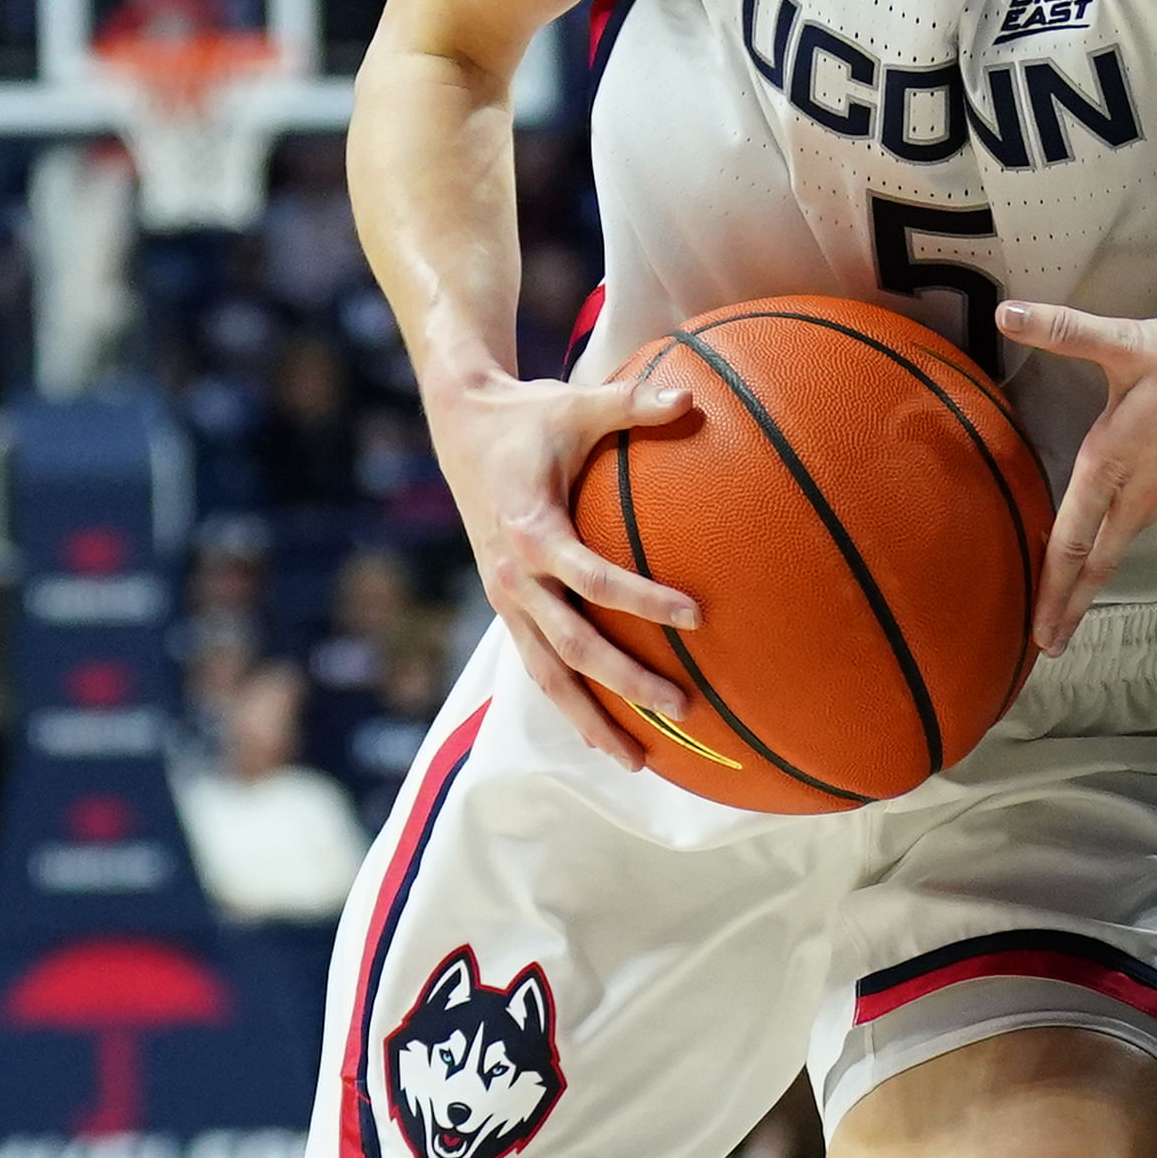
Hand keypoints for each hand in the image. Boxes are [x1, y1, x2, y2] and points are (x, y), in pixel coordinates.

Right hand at [423, 366, 706, 769]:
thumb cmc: (529, 415)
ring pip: (547, 673)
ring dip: (591, 716)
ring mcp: (507, 598)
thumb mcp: (577, 403)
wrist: (461, 427)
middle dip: (623, 683)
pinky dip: (571, 699)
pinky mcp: (509, 605)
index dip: (642, 599)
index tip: (695, 616)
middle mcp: (513, 577)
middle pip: (570, 647)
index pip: (592, 579)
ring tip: (637, 758)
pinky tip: (606, 732)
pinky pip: (540, 663)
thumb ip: (632, 403)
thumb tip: (692, 398)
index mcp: (531, 532)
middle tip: (681, 707)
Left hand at [999, 301, 1156, 651]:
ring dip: (1104, 573)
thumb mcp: (1130, 344)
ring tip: (1087, 597)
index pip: (1071, 539)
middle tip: (1052, 645)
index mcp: (1111, 464)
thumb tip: (1006, 315)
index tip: (1038, 632)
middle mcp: (1141, 489)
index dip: (1050, 587)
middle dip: (1072, 603)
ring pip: (1130, 539)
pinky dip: (1148, 526)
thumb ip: (1066, 331)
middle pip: (1099, 558)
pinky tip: (1154, 522)